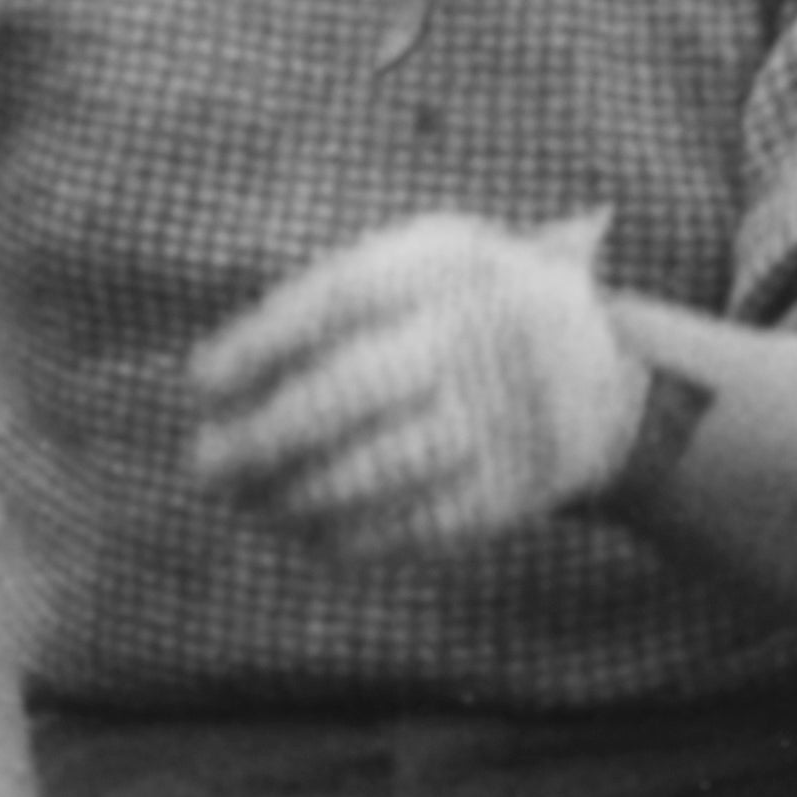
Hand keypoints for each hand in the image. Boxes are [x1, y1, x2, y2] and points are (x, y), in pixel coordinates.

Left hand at [186, 212, 653, 555]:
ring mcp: (508, 409)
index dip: (259, 346)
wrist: (597, 370)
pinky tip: (310, 533)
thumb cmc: (460, 310)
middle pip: (357, 388)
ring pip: (385, 466)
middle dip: (266, 436)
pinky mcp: (520, 482)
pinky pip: (424, 521)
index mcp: (448, 260)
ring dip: (300, 495)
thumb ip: (328, 302)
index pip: (337, 300)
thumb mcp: (418, 266)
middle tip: (205, 465)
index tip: (199, 386)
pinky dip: (356, 536)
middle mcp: (484, 328)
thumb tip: (213, 383)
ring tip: (253, 503)